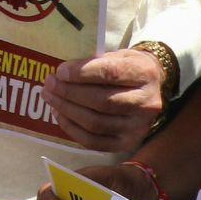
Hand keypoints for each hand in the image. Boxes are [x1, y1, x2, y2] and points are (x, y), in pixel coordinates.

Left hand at [43, 49, 164, 151]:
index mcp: (145, 74)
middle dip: (69, 93)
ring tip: (50, 97)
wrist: (150, 87)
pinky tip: (58, 114)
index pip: (111, 74)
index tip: (60, 71)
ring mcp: (138, 127)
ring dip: (66, 110)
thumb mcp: (116, 56)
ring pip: (95, 123)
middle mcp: (146, 103)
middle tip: (50, 84)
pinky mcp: (126, 143)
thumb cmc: (126, 68)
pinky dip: (71, 128)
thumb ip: (93, 63)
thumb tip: (62, 74)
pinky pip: (93, 141)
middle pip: (102, 102)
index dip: (81, 73)